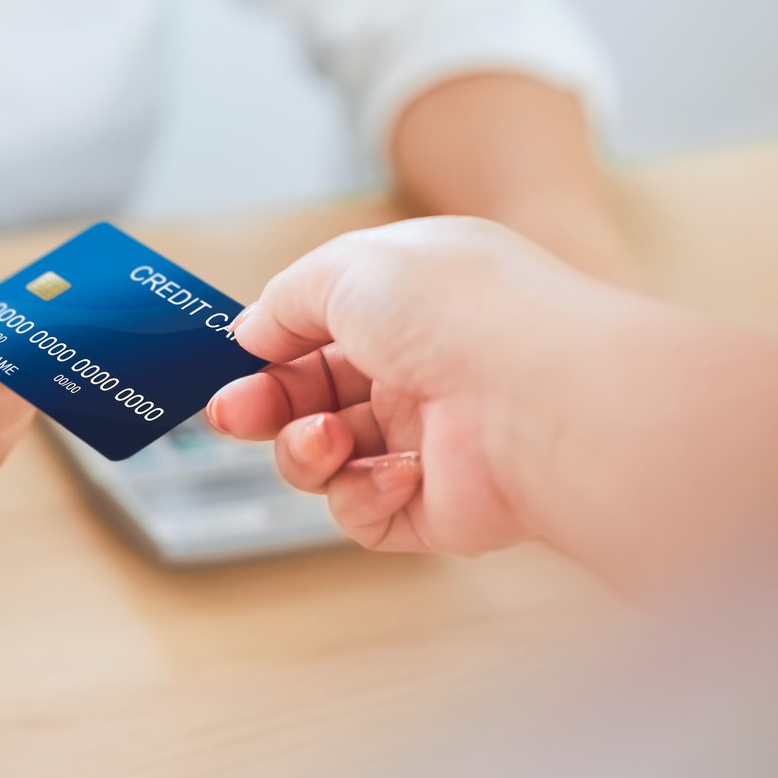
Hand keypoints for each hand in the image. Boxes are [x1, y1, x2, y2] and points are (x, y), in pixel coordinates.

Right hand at [207, 218, 648, 558]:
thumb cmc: (462, 312)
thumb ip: (288, 297)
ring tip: (325, 436)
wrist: (543, 396)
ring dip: (305, 449)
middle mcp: (421, 371)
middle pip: (311, 400)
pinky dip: (363, 492)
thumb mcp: (349, 266)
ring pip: (326, 461)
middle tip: (235, 415)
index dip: (270, 351)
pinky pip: (364, 511)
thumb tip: (253, 332)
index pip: (320, 333)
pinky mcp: (435, 507)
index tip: (235, 364)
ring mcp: (429, 441)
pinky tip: (400, 469)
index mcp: (410, 304)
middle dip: (263, 408)